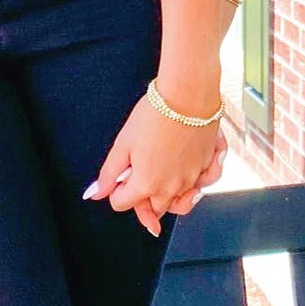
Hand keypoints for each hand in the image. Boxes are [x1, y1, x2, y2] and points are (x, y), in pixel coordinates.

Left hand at [83, 92, 223, 235]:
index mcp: (146, 185)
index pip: (122, 204)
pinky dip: (197, 184)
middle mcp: (171, 188)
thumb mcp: (123, 142)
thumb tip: (96, 193)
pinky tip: (189, 174)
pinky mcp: (208, 166)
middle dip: (144, 201)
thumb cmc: (155, 115)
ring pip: (180, 204)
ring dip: (171, 199)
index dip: (117, 192)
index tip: (120, 177)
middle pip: (154, 210)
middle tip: (140, 179)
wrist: (188, 95)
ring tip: (164, 184)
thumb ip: (109, 173)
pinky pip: (203, 186)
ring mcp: (192, 179)